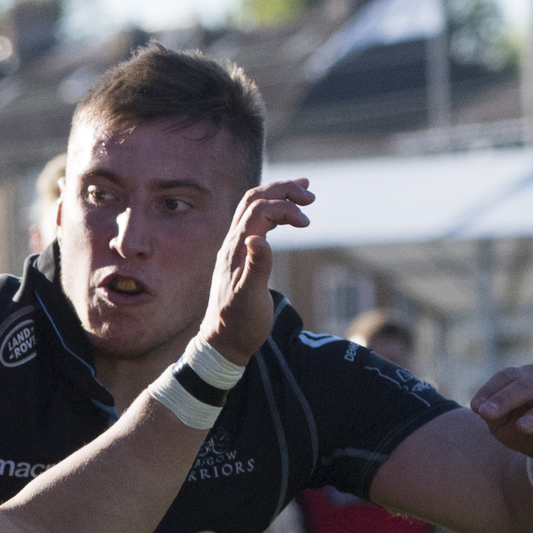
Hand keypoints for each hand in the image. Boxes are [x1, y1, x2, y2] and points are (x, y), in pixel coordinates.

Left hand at [197, 178, 313, 365]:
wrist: (223, 342)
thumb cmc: (239, 324)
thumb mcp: (251, 298)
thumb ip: (256, 267)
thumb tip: (258, 239)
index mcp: (236, 250)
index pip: (259, 210)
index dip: (284, 207)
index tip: (306, 223)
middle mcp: (233, 244)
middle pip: (253, 199)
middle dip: (282, 190)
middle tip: (309, 193)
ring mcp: (236, 249)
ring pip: (253, 207)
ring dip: (278, 195)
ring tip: (305, 194)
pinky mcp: (241, 256)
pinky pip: (255, 222)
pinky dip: (274, 210)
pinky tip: (289, 216)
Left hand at [467, 364, 532, 470]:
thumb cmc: (528, 432)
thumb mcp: (503, 425)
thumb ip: (491, 415)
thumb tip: (480, 408)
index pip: (511, 375)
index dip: (492, 388)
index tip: (474, 406)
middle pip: (530, 386)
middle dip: (506, 398)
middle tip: (486, 413)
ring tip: (521, 427)